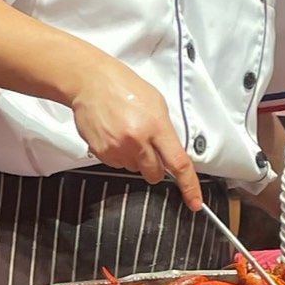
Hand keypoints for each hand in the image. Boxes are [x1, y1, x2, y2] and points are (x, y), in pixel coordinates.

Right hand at [69, 63, 200, 207]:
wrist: (90, 82)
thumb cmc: (124, 87)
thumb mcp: (156, 103)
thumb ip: (165, 131)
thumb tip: (169, 152)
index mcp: (156, 127)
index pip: (178, 164)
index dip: (189, 186)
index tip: (195, 202)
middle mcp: (137, 141)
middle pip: (155, 174)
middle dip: (156, 167)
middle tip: (148, 147)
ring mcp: (118, 149)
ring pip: (135, 169)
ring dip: (135, 158)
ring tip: (127, 132)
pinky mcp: (101, 153)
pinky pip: (117, 164)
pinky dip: (119, 154)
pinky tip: (114, 135)